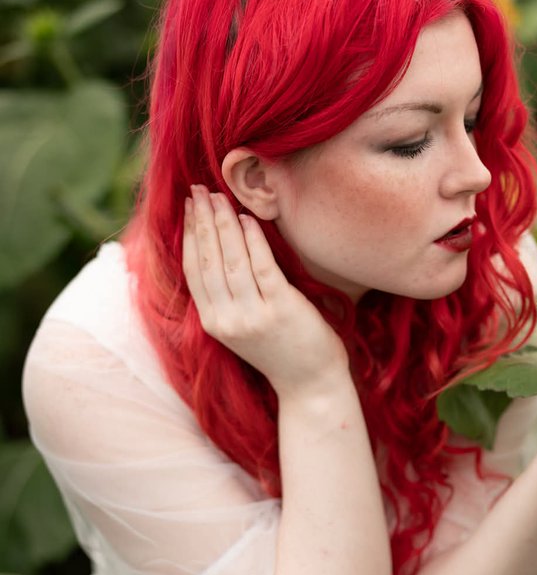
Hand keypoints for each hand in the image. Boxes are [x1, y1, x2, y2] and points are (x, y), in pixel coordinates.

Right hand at [183, 185, 348, 396]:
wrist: (310, 385)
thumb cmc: (281, 352)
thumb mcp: (242, 327)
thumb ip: (228, 298)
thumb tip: (218, 252)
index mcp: (213, 323)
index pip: (193, 270)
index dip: (188, 236)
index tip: (188, 208)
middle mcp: (227, 319)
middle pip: (207, 260)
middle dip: (201, 220)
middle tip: (197, 189)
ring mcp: (253, 315)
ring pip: (231, 260)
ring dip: (222, 223)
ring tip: (218, 196)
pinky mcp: (280, 309)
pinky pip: (261, 266)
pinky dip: (252, 239)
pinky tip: (246, 218)